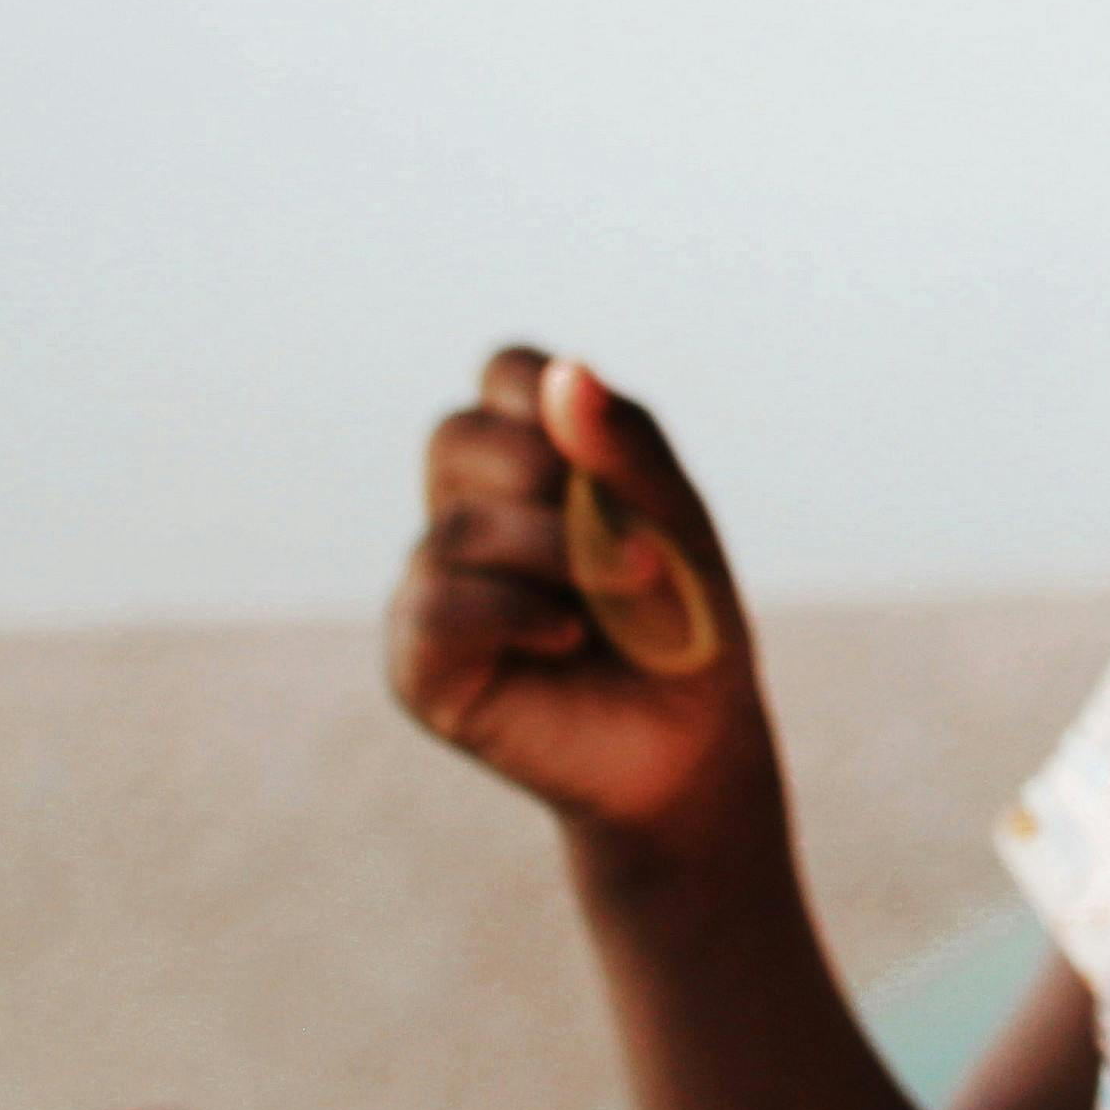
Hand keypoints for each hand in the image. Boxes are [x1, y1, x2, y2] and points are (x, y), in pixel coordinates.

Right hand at [387, 348, 780, 865]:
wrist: (690, 738)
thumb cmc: (683, 616)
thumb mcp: (672, 517)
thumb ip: (622, 444)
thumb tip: (566, 372)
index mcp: (529, 459)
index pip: (504, 371)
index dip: (551, 397)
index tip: (609, 459)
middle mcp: (467, 512)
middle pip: (457, 436)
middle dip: (552, 476)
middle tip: (629, 538)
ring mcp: (433, 583)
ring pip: (457, 523)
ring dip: (560, 550)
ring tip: (628, 590)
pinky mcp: (418, 659)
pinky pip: (435, 605)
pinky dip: (516, 611)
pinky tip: (569, 636)